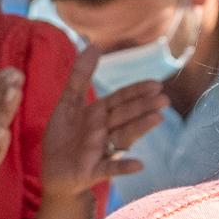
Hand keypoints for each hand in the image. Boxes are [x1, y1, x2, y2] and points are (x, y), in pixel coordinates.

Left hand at [39, 48, 170, 200]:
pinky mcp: (94, 171)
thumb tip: (95, 45)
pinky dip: (124, 167)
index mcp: (99, 114)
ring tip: (157, 119)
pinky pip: (110, 169)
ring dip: (140, 128)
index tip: (156, 85)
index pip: (121, 99)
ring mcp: (102, 151)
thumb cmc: (64, 137)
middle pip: (125, 116)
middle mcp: (105, 131)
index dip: (136, 92)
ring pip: (123, 137)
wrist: (54, 173)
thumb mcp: (68, 103)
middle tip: (164, 100)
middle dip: (143, 107)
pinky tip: (139, 165)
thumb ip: (80, 76)